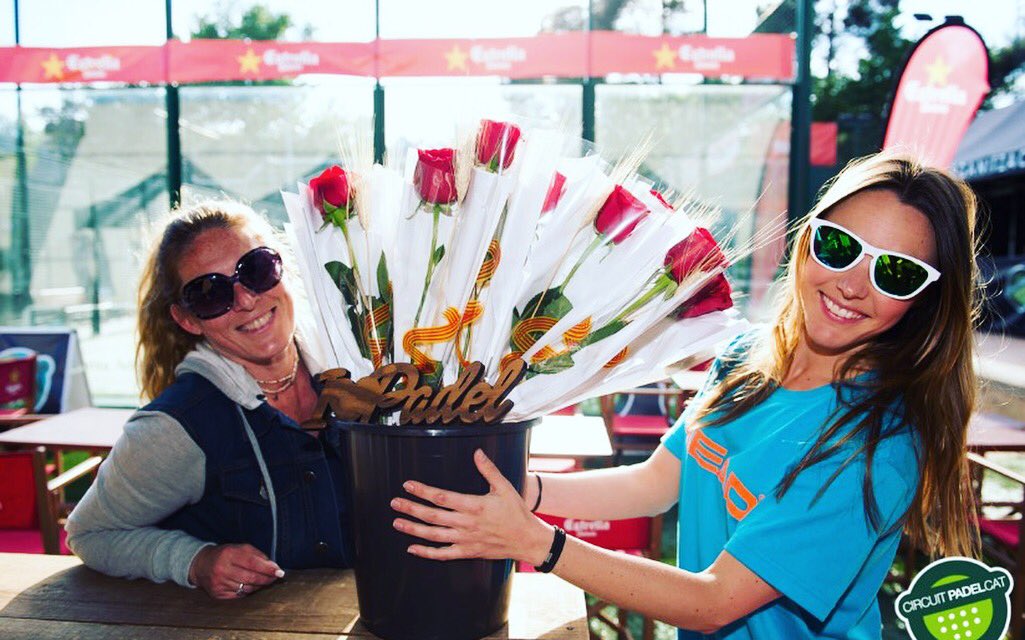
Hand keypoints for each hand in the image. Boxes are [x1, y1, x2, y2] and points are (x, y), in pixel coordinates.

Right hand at [188, 543, 284, 598]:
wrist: (201, 565)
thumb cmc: (225, 555)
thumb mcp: (240, 548)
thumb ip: (257, 555)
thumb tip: (273, 567)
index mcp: (229, 554)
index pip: (253, 563)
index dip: (268, 568)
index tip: (279, 571)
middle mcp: (222, 569)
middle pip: (251, 578)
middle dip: (266, 578)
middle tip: (275, 577)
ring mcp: (219, 583)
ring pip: (247, 588)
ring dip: (258, 585)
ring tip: (263, 580)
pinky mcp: (218, 594)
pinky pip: (240, 595)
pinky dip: (248, 591)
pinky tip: (250, 585)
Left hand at [391, 449, 553, 564]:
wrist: (527, 540)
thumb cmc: (516, 512)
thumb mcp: (505, 487)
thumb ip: (489, 470)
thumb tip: (477, 452)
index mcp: (474, 506)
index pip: (442, 497)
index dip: (423, 491)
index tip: (408, 485)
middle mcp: (466, 523)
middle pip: (432, 516)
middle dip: (411, 508)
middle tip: (394, 503)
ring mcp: (465, 539)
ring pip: (433, 535)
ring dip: (413, 529)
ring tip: (397, 522)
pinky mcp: (467, 552)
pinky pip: (443, 554)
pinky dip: (426, 552)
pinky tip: (412, 548)